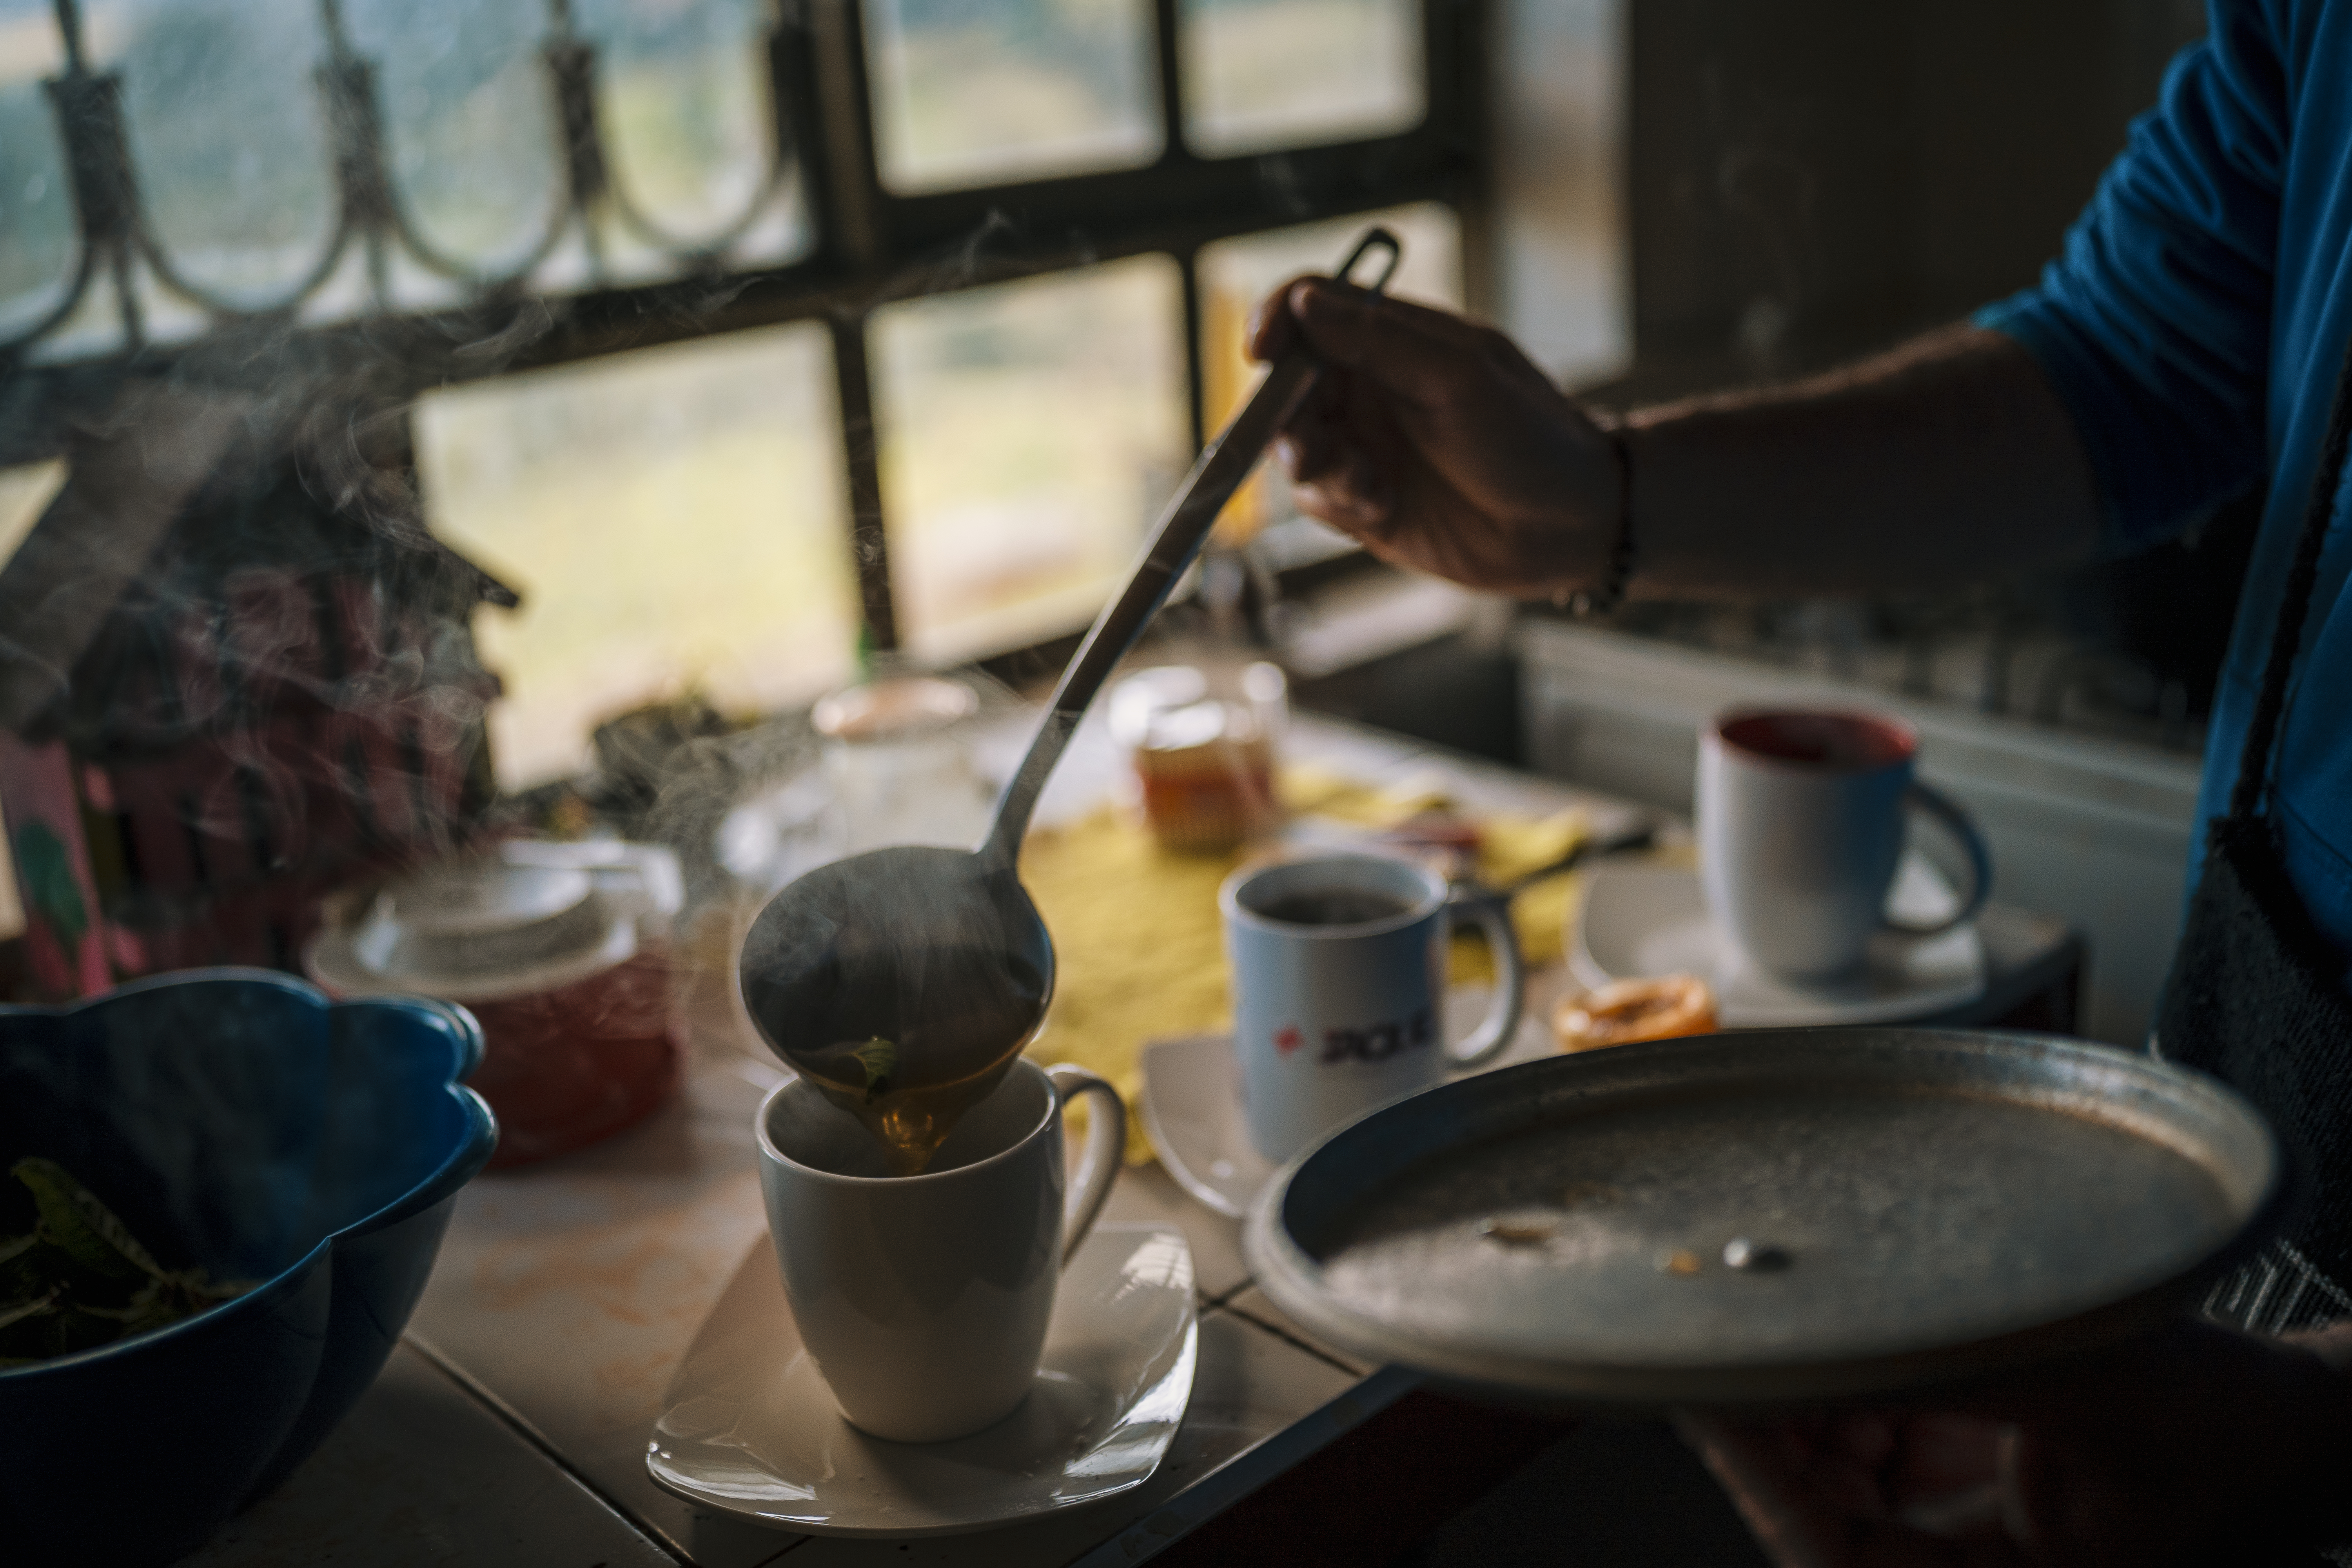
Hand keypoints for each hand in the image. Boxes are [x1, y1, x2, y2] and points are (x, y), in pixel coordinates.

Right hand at [1246, 278, 1619, 596]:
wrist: (1570, 525)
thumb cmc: (1530, 437)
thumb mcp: (1457, 376)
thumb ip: (1377, 340)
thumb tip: (1304, 303)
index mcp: (1392, 339)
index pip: (1311, 308)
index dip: (1276, 321)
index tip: (1262, 350)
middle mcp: (1370, 388)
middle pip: (1287, 384)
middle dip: (1286, 416)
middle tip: (1310, 447)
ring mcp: (1366, 446)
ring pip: (1294, 446)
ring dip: (1316, 465)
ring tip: (1364, 484)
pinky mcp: (1366, 503)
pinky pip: (1318, 498)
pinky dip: (1337, 502)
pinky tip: (1381, 507)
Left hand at [1677, 1320, 2351, 1566]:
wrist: (2315, 1425)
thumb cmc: (2241, 1431)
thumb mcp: (2098, 1387)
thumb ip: (1976, 1371)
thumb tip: (1858, 1334)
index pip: (1841, 1559)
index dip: (1767, 1485)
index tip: (1716, 1407)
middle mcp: (1985, 1566)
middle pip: (1832, 1523)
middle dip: (1776, 1443)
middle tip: (1727, 1358)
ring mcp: (1981, 1527)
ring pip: (1851, 1483)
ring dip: (1811, 1417)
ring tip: (1786, 1343)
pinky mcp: (1988, 1478)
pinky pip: (1891, 1451)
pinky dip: (1857, 1400)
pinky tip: (1844, 1348)